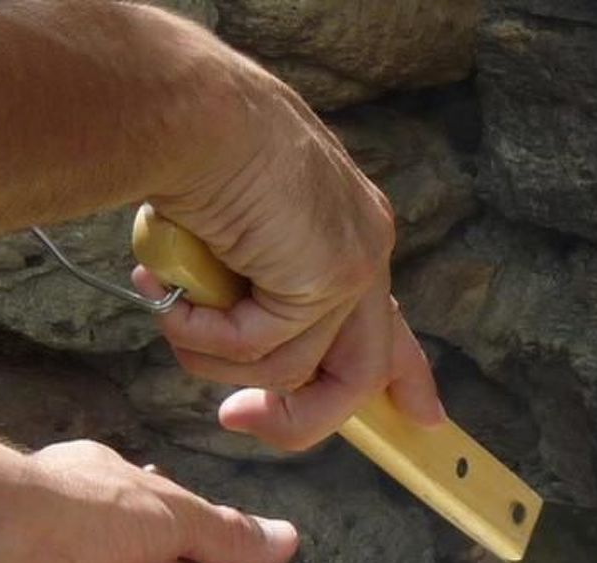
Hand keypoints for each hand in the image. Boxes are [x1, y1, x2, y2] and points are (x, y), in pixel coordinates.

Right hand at [136, 70, 443, 450]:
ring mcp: (354, 265)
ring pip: (293, 369)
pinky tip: (175, 297)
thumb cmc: (190, 153)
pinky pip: (264, 349)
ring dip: (215, 356)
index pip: (388, 319)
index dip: (407, 374)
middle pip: (361, 373)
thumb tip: (228, 344)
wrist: (188, 110)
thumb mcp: (230, 230)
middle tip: (236, 419)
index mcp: (349, 228)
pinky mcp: (331, 279)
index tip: (425, 418)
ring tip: (170, 310)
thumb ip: (253, 285)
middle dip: (299, 417)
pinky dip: (206, 336)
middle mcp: (365, 247)